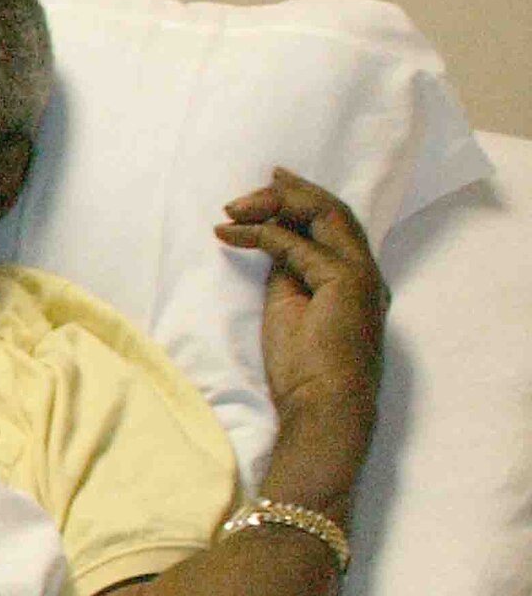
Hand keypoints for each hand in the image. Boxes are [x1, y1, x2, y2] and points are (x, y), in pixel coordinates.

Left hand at [216, 168, 386, 506]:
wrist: (323, 409)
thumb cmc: (304, 370)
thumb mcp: (289, 307)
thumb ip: (289, 271)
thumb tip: (271, 241)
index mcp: (356, 278)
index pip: (333, 223)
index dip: (300, 199)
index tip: (266, 186)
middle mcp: (366, 272)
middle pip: (332, 210)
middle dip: (286, 194)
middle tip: (243, 195)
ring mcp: (361, 276)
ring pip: (324, 215)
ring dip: (273, 205)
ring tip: (232, 209)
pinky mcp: (346, 284)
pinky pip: (298, 246)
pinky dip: (261, 234)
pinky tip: (229, 234)